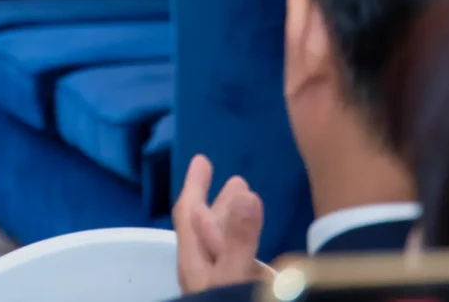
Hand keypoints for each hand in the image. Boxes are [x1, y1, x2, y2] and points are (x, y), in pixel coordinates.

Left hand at [174, 154, 265, 293]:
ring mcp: (220, 281)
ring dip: (236, 222)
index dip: (194, 184)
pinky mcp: (236, 292)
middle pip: (208, 227)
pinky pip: (240, 264)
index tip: (201, 159)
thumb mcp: (232, 273)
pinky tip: (260, 252)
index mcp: (193, 258)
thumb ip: (239, 237)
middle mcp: (203, 268)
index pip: (189, 213)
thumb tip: (245, 192)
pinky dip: (247, 248)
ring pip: (225, 245)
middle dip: (221, 202)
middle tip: (237, 180)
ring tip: (250, 201)